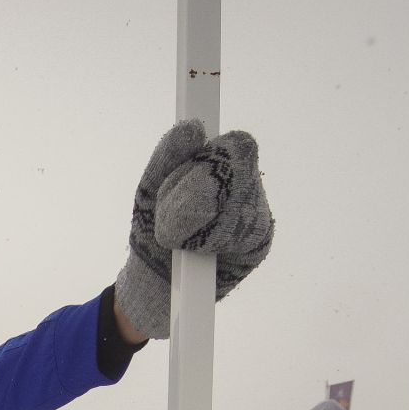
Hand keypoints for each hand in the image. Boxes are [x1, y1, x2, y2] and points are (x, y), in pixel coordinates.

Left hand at [114, 121, 274, 340]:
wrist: (153, 282)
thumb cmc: (153, 231)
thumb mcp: (149, 190)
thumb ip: (167, 156)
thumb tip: (192, 127)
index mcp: (223, 165)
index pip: (236, 146)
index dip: (211, 157)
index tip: (187, 168)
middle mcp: (248, 187)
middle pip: (236, 173)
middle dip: (192, 195)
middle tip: (168, 219)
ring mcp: (258, 216)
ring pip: (236, 206)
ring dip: (193, 224)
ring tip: (176, 239)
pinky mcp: (259, 246)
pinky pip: (239, 237)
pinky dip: (207, 245)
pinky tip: (195, 254)